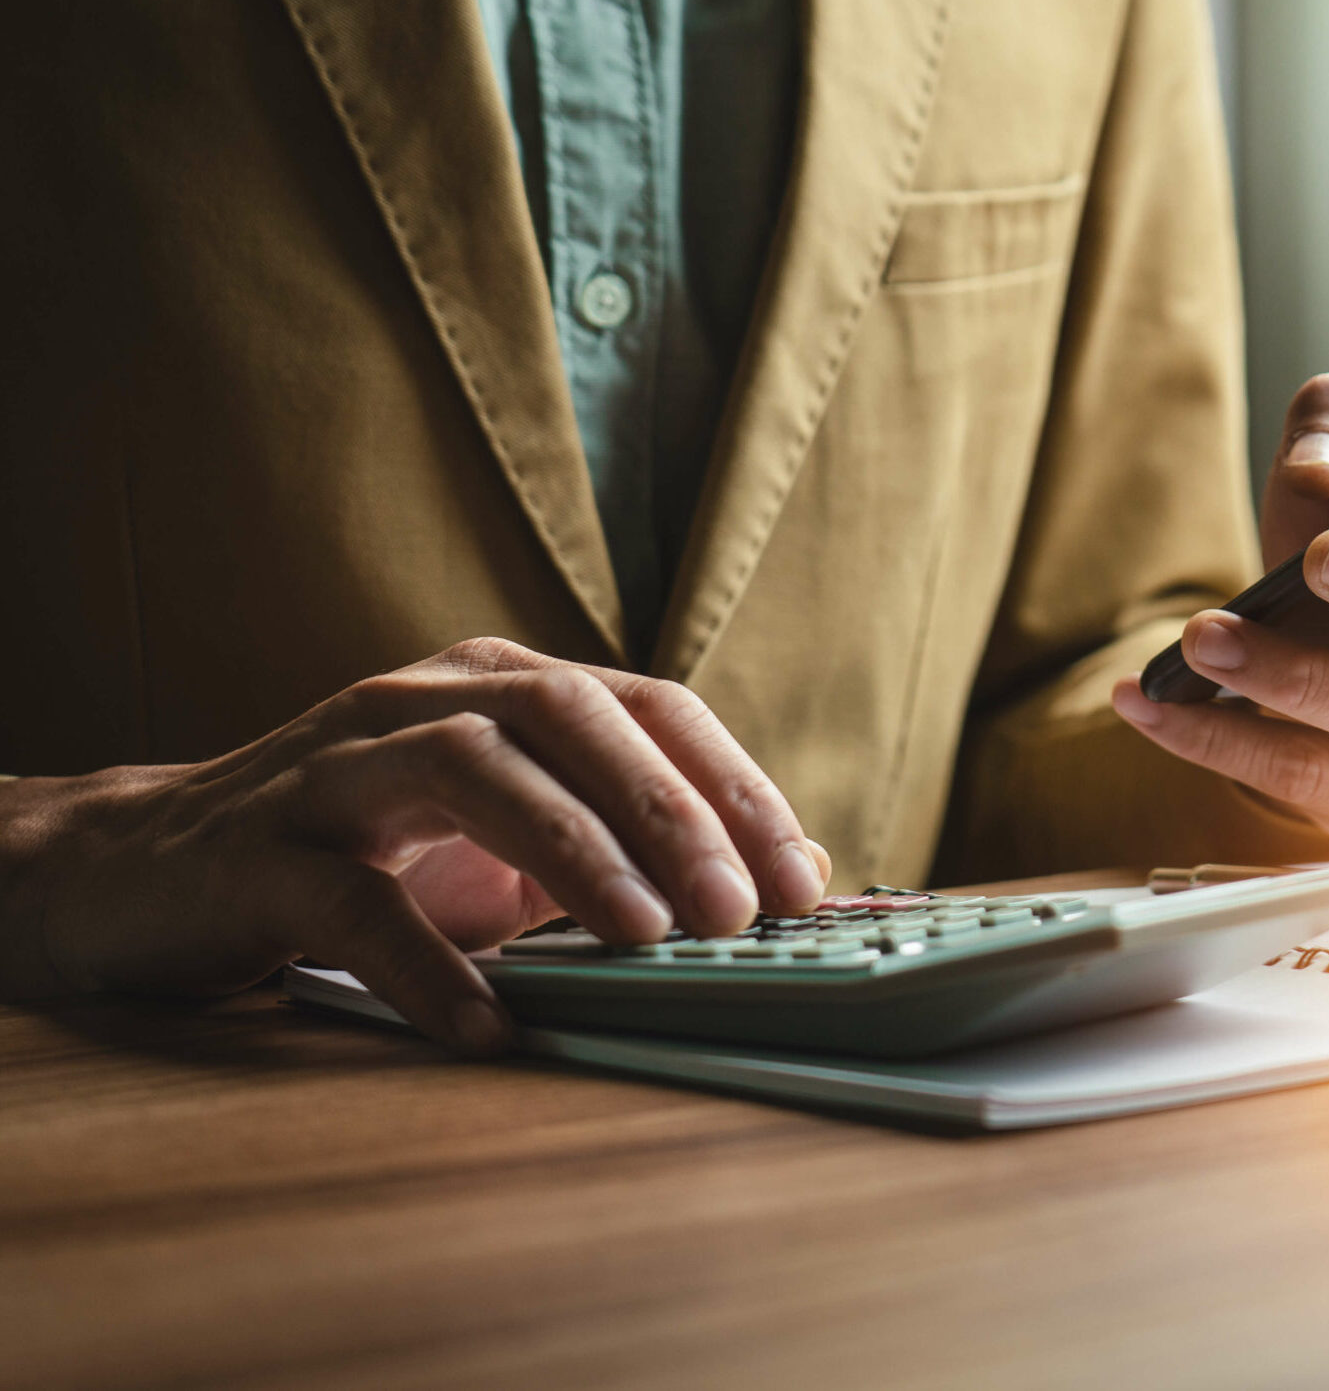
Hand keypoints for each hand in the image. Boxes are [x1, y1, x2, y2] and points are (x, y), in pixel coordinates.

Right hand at [0, 638, 826, 1052]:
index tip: (799, 880)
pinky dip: (428, 963)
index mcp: (505, 686)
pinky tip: (489, 1025)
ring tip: (644, 940)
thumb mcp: (512, 840)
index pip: (650, 708)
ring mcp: (338, 765)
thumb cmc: (364, 852)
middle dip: (670, 812)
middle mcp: (427, 698)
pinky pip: (354, 898)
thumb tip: (793, 872)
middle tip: (735, 912)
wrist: (148, 871)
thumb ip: (633, 841)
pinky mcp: (258, 850)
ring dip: (573, 852)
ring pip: (472, 768)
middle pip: (573, 719)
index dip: (734, 787)